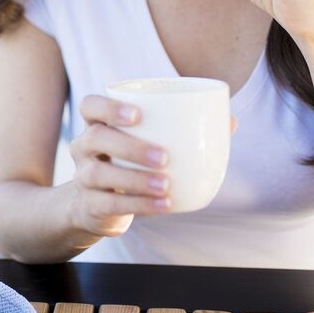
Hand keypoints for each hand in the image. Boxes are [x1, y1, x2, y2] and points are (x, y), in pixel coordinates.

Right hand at [67, 95, 171, 237]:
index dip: (109, 107)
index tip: (138, 114)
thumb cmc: (130, 165)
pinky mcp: (90, 205)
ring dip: (136, 179)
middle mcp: (83, 147)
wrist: (97, 207)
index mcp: (96, 124)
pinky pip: (110, 204)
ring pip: (99, 173)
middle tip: (164, 157)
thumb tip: (230, 121)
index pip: (90, 106)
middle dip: (130, 146)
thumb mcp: (145, 145)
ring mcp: (83, 177)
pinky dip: (140, 204)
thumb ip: (184, 131)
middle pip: (96, 138)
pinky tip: (164, 204)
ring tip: (166, 185)